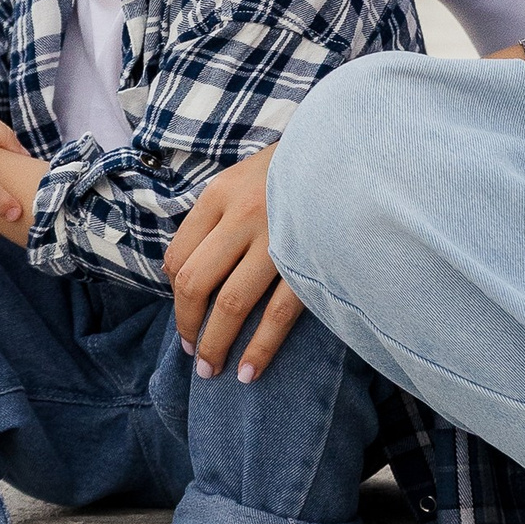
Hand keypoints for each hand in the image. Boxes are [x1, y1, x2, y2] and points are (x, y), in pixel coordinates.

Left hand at [163, 144, 304, 381]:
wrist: (349, 152)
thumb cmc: (290, 171)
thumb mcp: (241, 180)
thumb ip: (213, 219)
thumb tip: (180, 274)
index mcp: (220, 195)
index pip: (179, 257)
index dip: (175, 297)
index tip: (185, 320)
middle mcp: (244, 215)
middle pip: (197, 283)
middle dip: (189, 326)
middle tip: (191, 354)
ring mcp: (277, 239)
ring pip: (232, 303)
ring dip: (216, 344)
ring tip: (210, 370)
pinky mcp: (309, 260)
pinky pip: (278, 313)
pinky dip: (260, 347)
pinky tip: (249, 371)